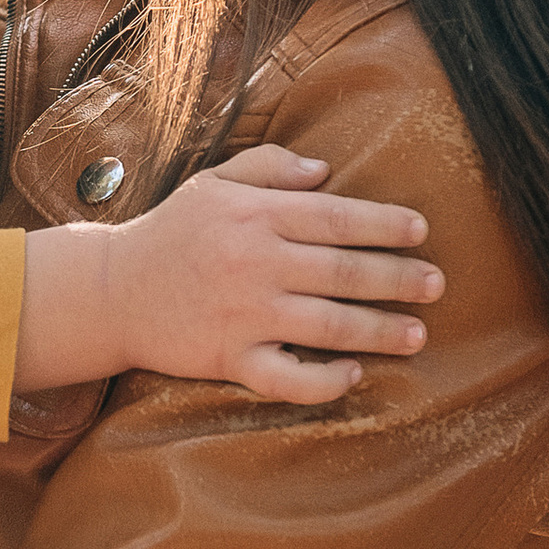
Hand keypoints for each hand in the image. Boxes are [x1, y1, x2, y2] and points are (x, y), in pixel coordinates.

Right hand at [14, 145, 438, 406]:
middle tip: (437, 285)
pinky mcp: (230, 358)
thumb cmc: (171, 232)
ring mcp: (244, 315)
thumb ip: (269, 167)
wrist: (110, 290)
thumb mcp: (213, 182)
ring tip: (416, 334)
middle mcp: (256, 263)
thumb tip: (327, 172)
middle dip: (398, 279)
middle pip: (344, 272)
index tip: (420, 232)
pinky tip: (353, 375)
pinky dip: (324, 381)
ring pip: (329, 325)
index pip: (336, 217)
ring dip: (379, 331)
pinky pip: (287, 377)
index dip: (384, 224)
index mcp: (255, 216)